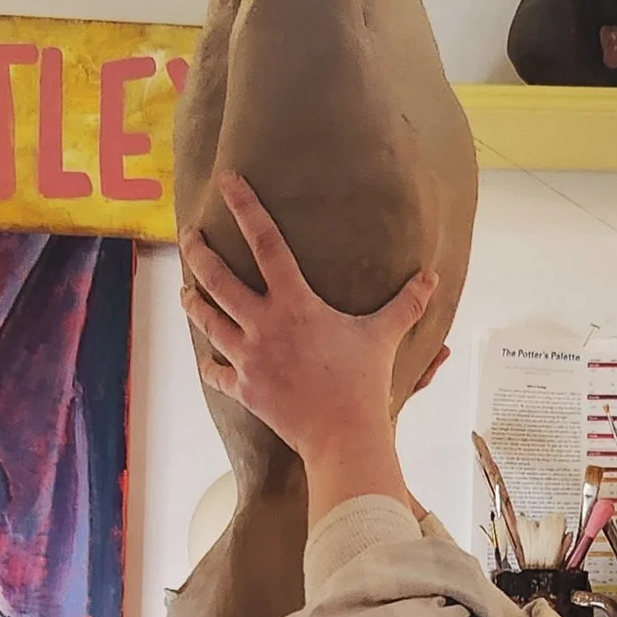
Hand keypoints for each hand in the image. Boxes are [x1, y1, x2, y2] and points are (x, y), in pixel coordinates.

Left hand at [180, 172, 439, 475]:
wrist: (342, 435)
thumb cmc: (364, 383)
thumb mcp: (384, 336)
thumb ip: (406, 304)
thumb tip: (431, 278)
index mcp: (295, 304)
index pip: (266, 244)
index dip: (246, 208)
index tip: (228, 181)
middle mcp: (263, 325)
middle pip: (218, 280)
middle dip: (199, 253)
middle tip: (189, 235)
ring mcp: (248, 358)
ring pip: (207, 321)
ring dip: (192, 302)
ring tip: (186, 290)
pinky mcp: (244, 389)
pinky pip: (216, 373)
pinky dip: (210, 364)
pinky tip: (206, 359)